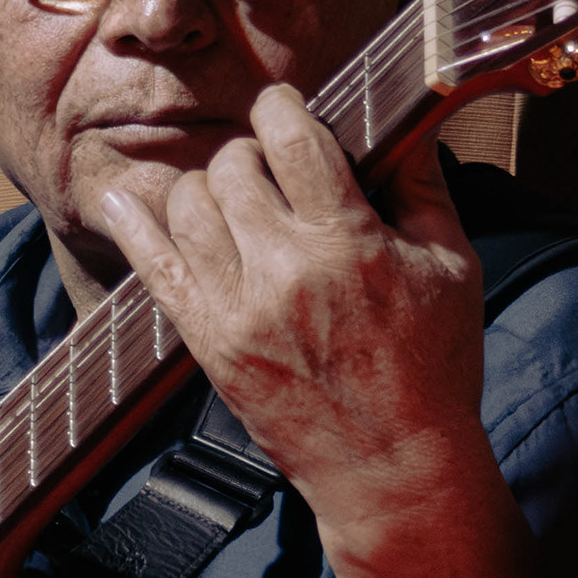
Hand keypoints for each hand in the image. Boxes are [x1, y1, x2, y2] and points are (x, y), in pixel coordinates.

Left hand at [88, 81, 493, 543]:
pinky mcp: (209, 344)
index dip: (282, 107)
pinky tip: (125, 202)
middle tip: (272, 175)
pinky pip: (152, 268)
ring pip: (188, 205)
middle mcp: (284, 270)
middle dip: (251, 155)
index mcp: (349, 242)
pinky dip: (133, 226)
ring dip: (208, 190)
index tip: (287, 111)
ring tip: (235, 204)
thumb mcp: (452, 268)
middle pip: (233, 166)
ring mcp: (237, 309)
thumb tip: (410, 119)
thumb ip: (424, 187)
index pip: (291, 135)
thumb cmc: (434, 368)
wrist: (392, 470)